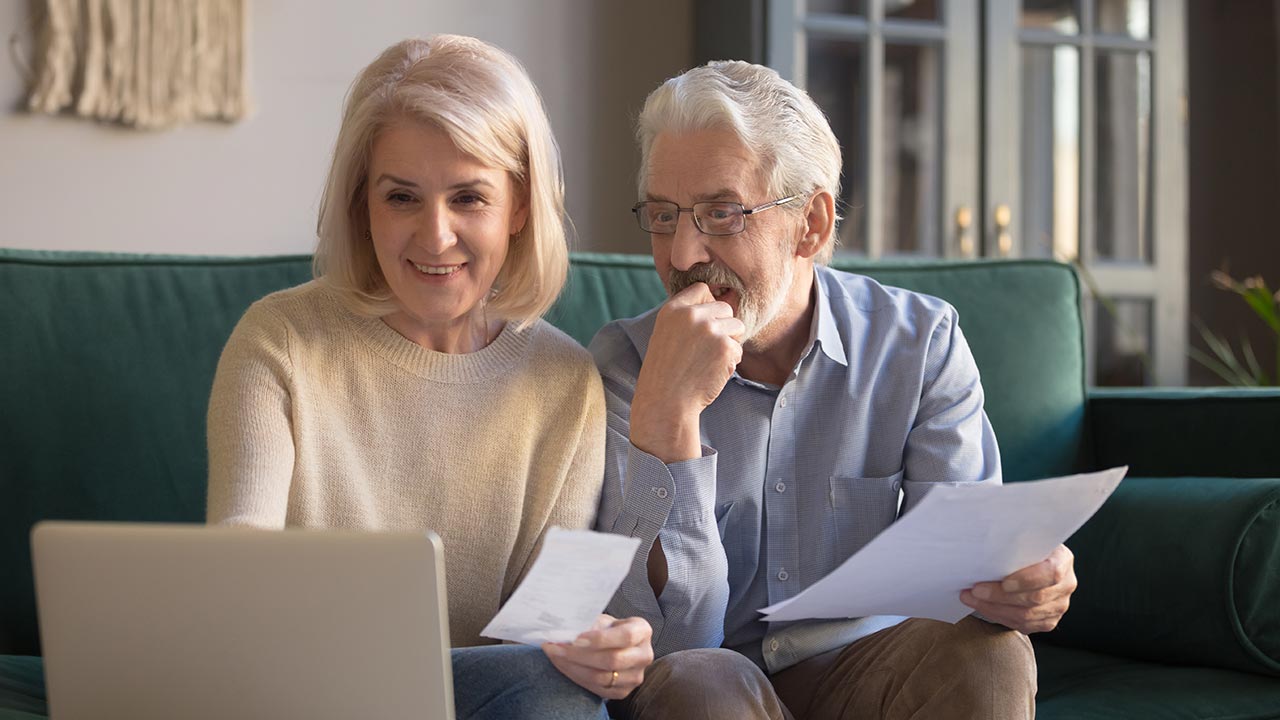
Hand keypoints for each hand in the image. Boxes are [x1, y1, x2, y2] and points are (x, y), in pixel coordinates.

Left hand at [542, 614, 653, 699]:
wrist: (612, 647)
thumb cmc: (606, 629)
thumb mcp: (602, 620)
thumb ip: (589, 623)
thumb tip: (566, 629)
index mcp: (642, 630)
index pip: (625, 636)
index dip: (600, 639)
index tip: (576, 637)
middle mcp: (644, 655)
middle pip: (613, 660)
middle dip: (580, 655)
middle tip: (556, 647)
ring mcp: (635, 676)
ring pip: (602, 677)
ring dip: (573, 667)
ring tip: (555, 655)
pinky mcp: (623, 692)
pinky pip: (597, 689)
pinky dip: (576, 677)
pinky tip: (563, 665)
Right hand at [631, 283, 743, 461]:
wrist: (666, 402)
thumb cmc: (667, 371)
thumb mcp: (667, 334)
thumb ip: (687, 317)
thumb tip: (721, 301)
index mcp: (673, 309)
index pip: (701, 289)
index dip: (708, 304)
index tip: (704, 322)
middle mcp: (691, 315)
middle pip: (724, 307)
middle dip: (722, 326)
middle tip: (706, 349)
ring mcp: (710, 330)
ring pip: (736, 326)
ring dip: (729, 343)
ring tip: (708, 360)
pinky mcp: (726, 348)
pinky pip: (739, 348)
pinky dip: (730, 362)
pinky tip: (711, 372)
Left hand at [960, 544, 1076, 632]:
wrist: (1033, 563)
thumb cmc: (1025, 549)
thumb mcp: (1025, 540)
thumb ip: (1014, 544)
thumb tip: (988, 548)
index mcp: (1063, 560)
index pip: (1051, 573)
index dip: (1027, 580)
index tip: (1003, 582)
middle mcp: (1066, 585)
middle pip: (1035, 598)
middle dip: (1000, 596)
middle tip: (975, 590)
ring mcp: (1059, 606)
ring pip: (1026, 615)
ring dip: (994, 608)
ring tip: (972, 598)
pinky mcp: (1048, 621)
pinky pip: (1023, 625)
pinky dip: (999, 616)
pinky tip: (983, 606)